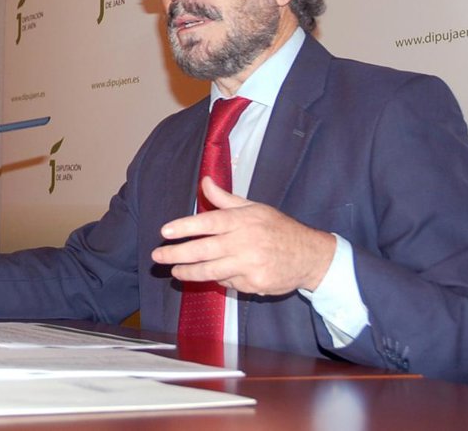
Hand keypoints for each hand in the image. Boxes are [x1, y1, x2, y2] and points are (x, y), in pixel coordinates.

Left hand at [150, 177, 335, 294]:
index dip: (184, 227)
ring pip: (211, 271)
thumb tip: (205, 181)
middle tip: (157, 256)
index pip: (208, 223)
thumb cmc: (278, 228)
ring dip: (189, 272)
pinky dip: (218, 279)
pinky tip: (212, 274)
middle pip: (203, 250)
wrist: (310, 256)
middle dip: (176, 254)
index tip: (164, 232)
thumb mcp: (254, 208)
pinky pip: (228, 283)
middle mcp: (245, 243)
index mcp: (243, 221)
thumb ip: (225, 199)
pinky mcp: (255, 284)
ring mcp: (250, 266)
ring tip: (175, 271)